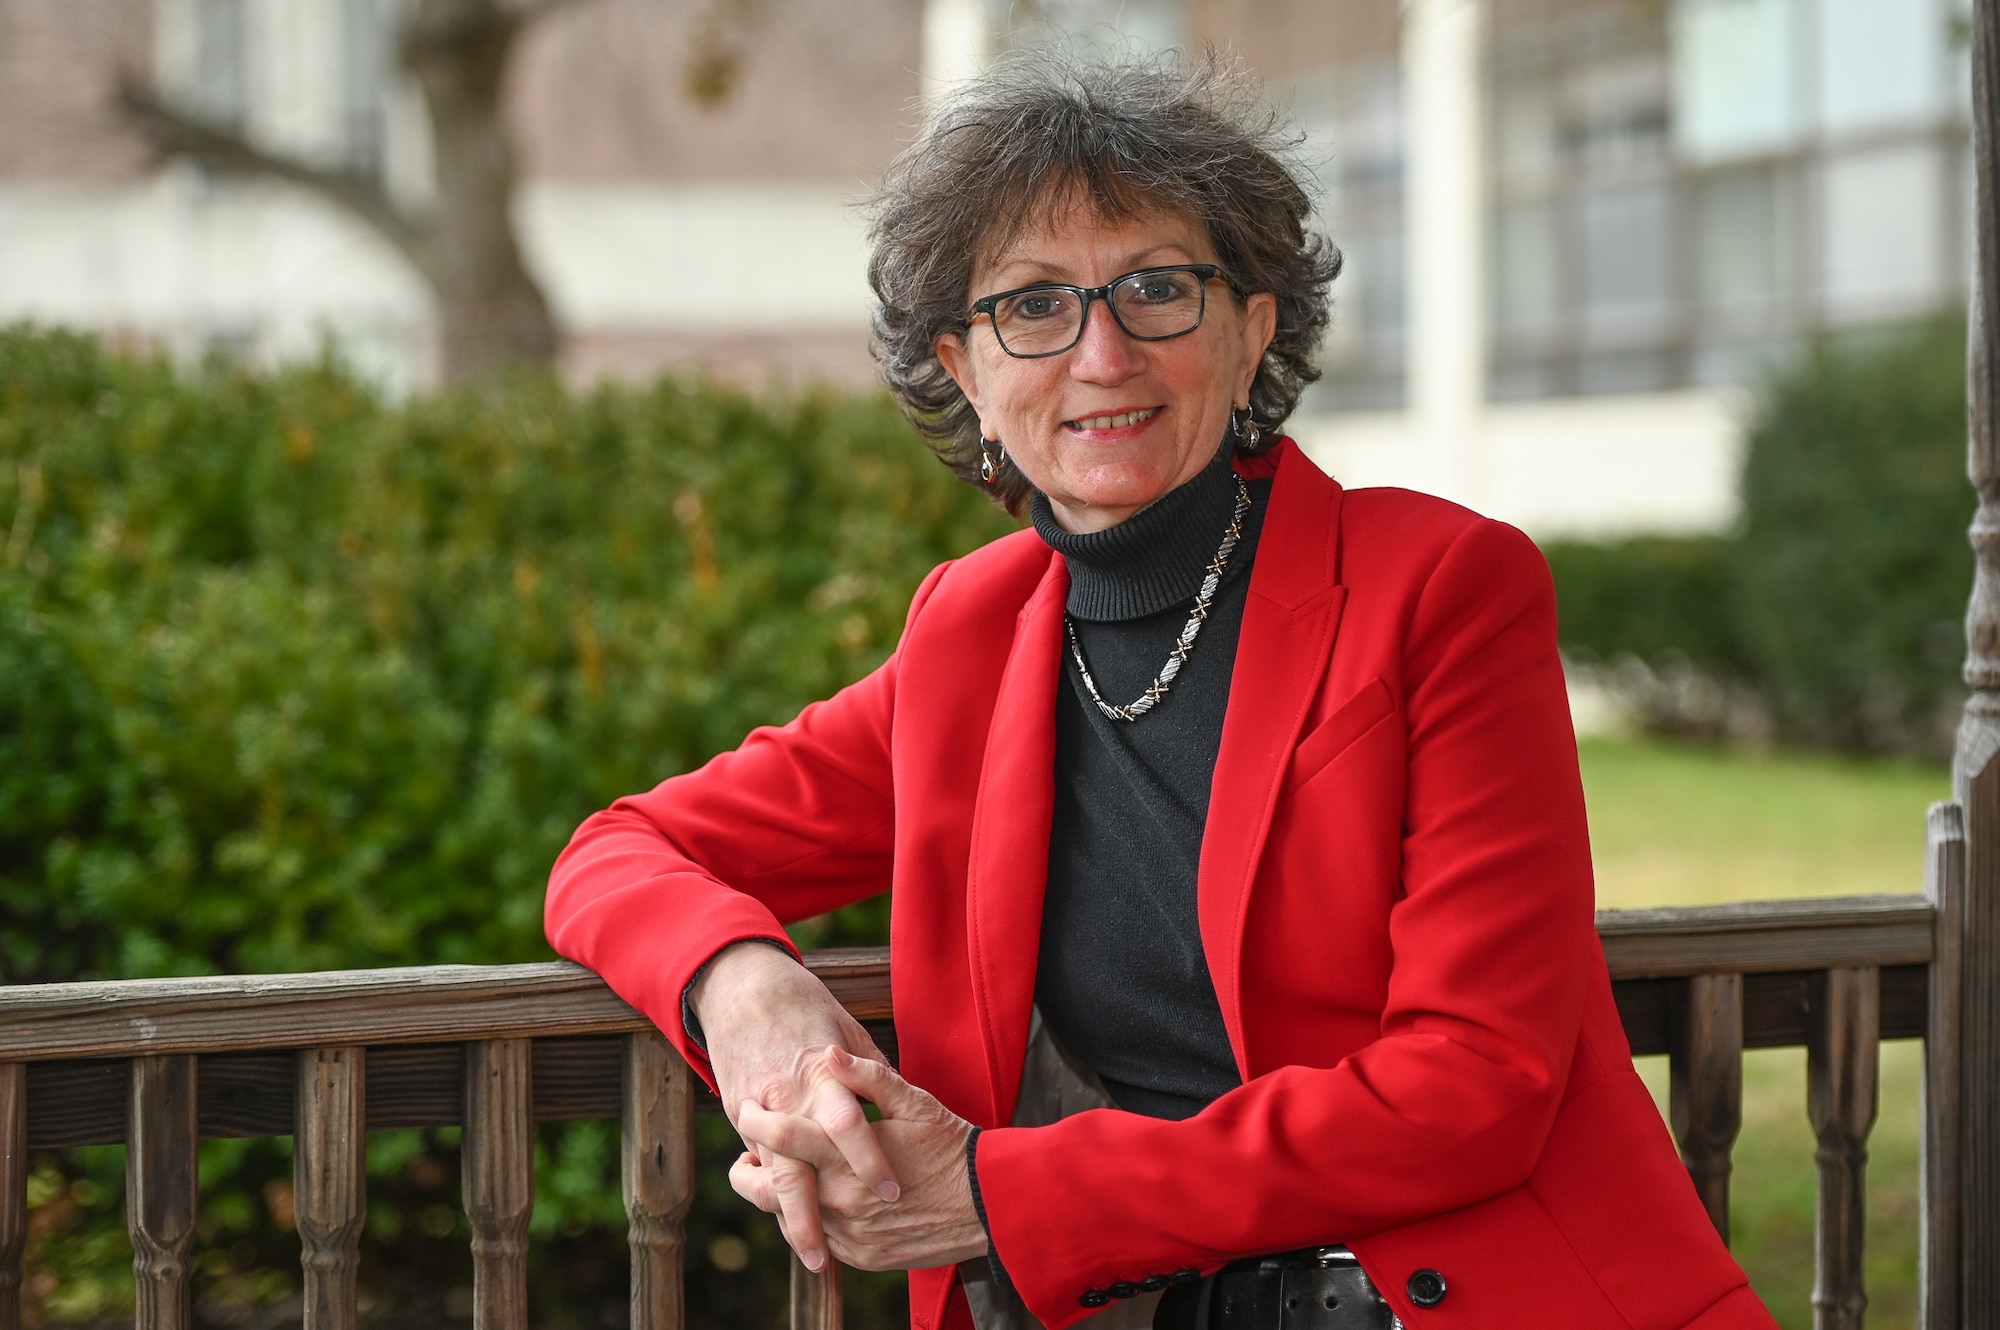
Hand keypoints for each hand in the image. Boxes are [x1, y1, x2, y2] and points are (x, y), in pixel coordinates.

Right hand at [690, 942, 896, 1269]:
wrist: (742, 988)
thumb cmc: (804, 1006)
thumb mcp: (846, 1028)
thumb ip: (870, 1071)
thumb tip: (896, 1104)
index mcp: (820, 1073)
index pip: (846, 1125)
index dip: (867, 1160)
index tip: (890, 1192)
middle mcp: (787, 1099)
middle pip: (799, 1166)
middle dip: (814, 1212)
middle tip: (834, 1253)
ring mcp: (758, 1110)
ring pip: (772, 1176)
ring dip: (790, 1218)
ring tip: (813, 1257)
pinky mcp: (740, 1116)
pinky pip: (757, 1165)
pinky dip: (773, 1196)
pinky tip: (793, 1226)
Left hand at [732, 1046, 988, 1270]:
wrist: (988, 1203)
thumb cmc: (951, 1145)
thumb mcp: (913, 1103)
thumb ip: (866, 1078)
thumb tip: (827, 1054)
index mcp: (845, 1157)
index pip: (782, 1138)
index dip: (756, 1121)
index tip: (745, 1110)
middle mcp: (840, 1200)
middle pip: (768, 1191)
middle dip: (746, 1173)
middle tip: (746, 1158)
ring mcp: (849, 1234)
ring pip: (789, 1220)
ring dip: (779, 1199)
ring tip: (781, 1177)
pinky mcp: (862, 1255)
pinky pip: (820, 1240)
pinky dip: (811, 1221)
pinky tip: (818, 1203)